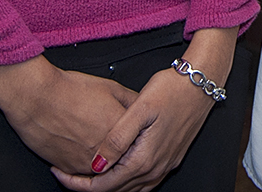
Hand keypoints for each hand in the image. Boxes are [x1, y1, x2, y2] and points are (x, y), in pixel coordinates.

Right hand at [0, 56, 135, 175]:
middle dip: (123, 148)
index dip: (137, 134)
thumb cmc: (70, 90)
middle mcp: (106, 150)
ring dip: (105, 159)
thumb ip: (131, 100)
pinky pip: (84, 172)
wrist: (37, 98)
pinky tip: (82, 146)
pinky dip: (87, 163)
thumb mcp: (111, 87)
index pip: (139, 138)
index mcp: (120, 129)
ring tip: (95, 140)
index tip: (136, 131)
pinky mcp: (70, 169)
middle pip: (123, 156)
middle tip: (113, 135)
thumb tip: (142, 107)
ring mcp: (87, 162)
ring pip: (105, 168)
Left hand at [52, 29, 236, 191]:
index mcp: (145, 158)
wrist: (202, 81)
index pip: (104, 185)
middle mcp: (156, 167)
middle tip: (67, 173)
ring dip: (108, 185)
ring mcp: (166, 164)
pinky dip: (126, 180)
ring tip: (87, 173)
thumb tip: (96, 166)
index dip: (78, 183)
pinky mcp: (172, 157)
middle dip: (89, 186)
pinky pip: (144, 181)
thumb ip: (116, 139)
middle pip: (116, 190)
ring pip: (131, 188)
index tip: (59, 173)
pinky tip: (118, 168)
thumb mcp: (140, 109)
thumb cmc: (172, 88)